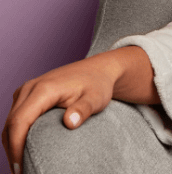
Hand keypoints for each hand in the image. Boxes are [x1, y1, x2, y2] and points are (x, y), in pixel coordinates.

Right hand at [3, 54, 119, 172]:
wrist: (99, 69)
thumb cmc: (98, 85)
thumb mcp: (96, 98)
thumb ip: (83, 110)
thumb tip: (70, 123)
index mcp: (44, 89)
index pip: (19, 122)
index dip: (16, 147)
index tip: (21, 168)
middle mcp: (31, 87)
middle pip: (11, 124)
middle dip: (12, 150)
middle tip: (21, 172)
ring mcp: (27, 90)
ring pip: (10, 122)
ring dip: (12, 144)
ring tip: (22, 165)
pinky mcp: (28, 95)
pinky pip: (16, 117)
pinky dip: (16, 134)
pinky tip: (24, 149)